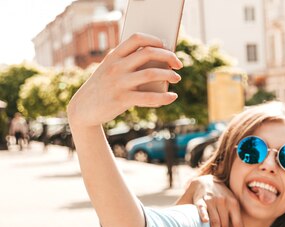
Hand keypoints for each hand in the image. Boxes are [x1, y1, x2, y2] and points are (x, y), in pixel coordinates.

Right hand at [67, 33, 182, 128]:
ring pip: (151, 74)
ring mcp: (119, 82)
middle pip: (148, 53)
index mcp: (114, 56)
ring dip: (169, 75)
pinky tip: (173, 97)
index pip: (136, 39)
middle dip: (169, 57)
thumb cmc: (103, 87)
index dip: (154, 40)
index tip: (165, 46)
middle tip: (178, 64)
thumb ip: (127, 63)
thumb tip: (159, 62)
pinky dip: (165, 97)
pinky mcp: (122, 99)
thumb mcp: (110, 69)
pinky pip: (149, 98)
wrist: (83, 108)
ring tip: (177, 78)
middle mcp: (116, 66)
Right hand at [190, 176, 246, 226]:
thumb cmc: (221, 196)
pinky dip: (203, 214)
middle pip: (226, 226)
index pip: (238, 223)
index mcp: (234, 204)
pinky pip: (201, 208)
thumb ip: (234, 217)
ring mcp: (212, 201)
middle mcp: (224, 202)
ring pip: (215, 221)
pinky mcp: (199, 200)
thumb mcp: (231, 202)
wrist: (206, 179)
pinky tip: (204, 223)